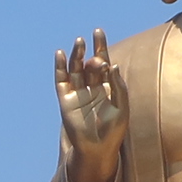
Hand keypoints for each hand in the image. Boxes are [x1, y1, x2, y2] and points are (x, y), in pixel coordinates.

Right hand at [54, 30, 125, 152]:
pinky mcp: (65, 101)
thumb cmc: (113, 131)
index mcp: (107, 87)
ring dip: (75, 55)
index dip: (100, 47)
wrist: (97, 149)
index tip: (98, 32)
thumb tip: (113, 64)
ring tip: (78, 42)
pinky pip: (61, 81)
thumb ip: (118, 86)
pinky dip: (59, 67)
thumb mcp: (122, 107)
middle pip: (88, 64)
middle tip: (92, 45)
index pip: (103, 62)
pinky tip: (60, 54)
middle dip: (90, 53)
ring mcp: (77, 94)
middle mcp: (91, 88)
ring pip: (74, 69)